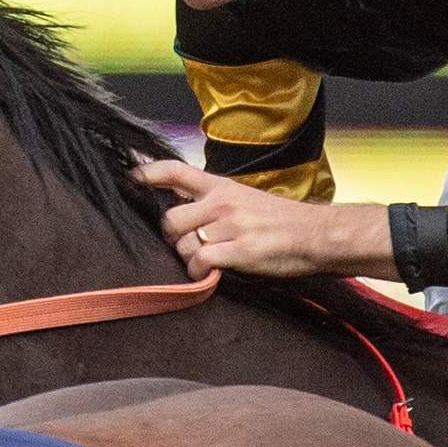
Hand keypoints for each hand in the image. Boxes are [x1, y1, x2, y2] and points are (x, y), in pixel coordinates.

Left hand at [131, 160, 390, 280]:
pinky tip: (212, 274)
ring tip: (206, 261)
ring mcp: (230, 225)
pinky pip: (200, 263)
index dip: (148, 174)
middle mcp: (222, 202)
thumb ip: (215, 201)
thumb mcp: (246, 198)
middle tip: (187, 246)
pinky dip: (199, 274)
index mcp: (222, 186)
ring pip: (182, 243)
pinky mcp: (239, 250)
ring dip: (187, 258)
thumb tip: (184, 208)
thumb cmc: (282, 221)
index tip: (130, 179)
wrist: (317, 235)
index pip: (176, 171)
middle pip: (170, 219)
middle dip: (171, 237)